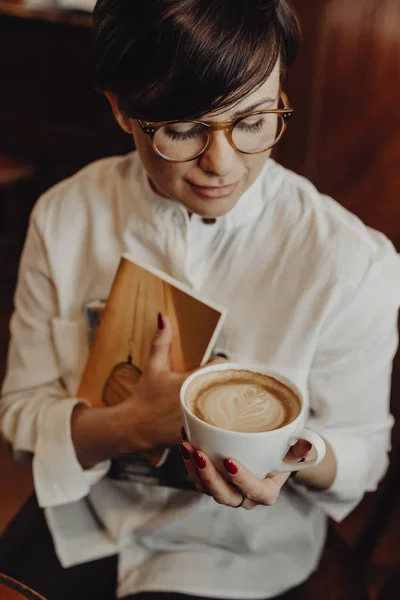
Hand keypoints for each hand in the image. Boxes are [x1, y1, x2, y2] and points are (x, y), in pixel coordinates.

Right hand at [116, 316, 227, 451]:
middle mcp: (198, 401)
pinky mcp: (200, 435)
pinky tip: (207, 418)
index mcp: (191, 381)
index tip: (211, 365)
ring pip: (226, 407)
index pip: (221, 365)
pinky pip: (217, 425)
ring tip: (213, 400)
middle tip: (214, 382)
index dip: (218, 363)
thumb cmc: (144, 396)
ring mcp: (200, 420)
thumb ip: (161, 341)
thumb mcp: (154, 366)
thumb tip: (164, 318)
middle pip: (227, 386)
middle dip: (222, 382)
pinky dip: (217, 421)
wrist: (133, 427)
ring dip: (222, 401)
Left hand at [179, 439, 312, 509]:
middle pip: (224, 495)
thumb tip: (307, 444)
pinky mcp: (214, 482)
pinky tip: (185, 443)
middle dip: (209, 476)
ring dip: (194, 470)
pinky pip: (198, 480)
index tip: (229, 461)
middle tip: (199, 454)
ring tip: (187, 446)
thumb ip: (303, 449)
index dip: (241, 480)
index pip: (254, 491)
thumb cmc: (285, 453)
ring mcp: (227, 491)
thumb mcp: (297, 450)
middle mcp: (245, 497)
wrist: (272, 456)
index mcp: (267, 492)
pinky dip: (189, 463)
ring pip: (207, 489)